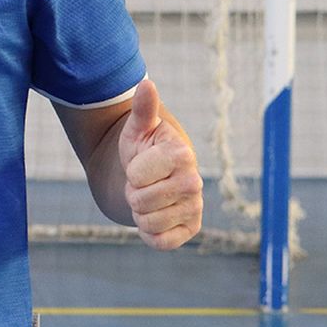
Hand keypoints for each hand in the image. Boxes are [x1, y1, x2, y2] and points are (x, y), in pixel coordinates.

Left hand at [117, 78, 202, 249]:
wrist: (149, 176)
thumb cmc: (142, 148)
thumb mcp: (138, 128)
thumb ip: (144, 108)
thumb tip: (147, 84)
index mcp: (182, 154)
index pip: (138, 175)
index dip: (131, 172)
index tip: (139, 165)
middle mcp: (194, 182)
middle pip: (143, 201)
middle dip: (133, 194)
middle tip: (141, 184)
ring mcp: (195, 207)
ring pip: (149, 222)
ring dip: (139, 213)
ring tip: (147, 197)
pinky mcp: (192, 229)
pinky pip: (161, 242)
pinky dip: (149, 234)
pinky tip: (154, 217)